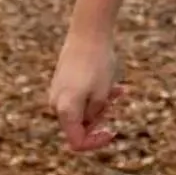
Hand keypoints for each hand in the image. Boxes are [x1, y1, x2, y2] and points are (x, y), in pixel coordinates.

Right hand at [49, 28, 123, 152]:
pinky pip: (80, 96)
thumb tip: (88, 122)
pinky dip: (96, 94)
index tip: (112, 131)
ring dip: (101, 105)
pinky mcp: (63, 81)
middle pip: (79, 125)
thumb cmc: (97, 64)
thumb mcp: (102, 95)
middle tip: (114, 100)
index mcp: (65, 110)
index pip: (77, 142)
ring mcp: (59, 91)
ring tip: (119, 90)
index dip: (95, 143)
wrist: (88, 32)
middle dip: (100, 118)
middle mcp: (56, 103)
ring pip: (82, 109)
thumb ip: (94, 115)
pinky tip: (115, 86)